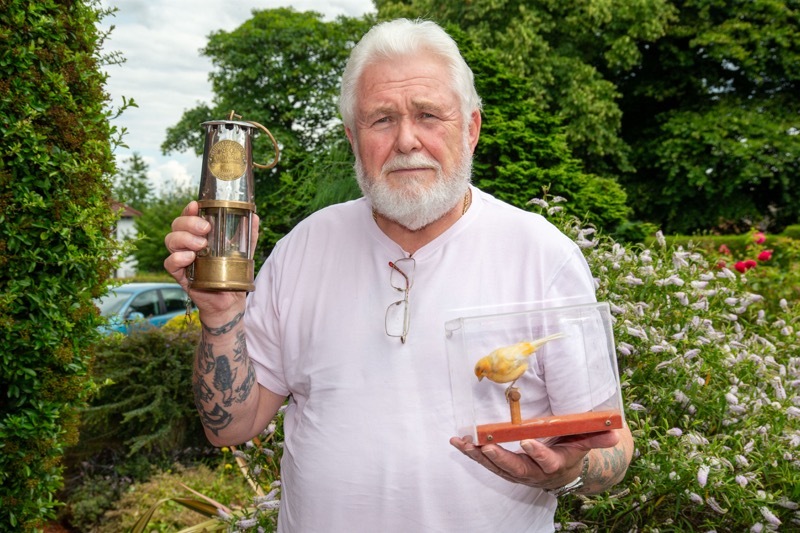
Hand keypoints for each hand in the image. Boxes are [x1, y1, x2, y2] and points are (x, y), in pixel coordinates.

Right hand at [163, 201, 258, 315]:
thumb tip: (255, 216)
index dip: (189, 210)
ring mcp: (182, 258)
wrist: (229, 298)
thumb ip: (248, 234)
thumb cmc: (233, 271)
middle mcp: (187, 244)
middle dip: (189, 223)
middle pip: (176, 225)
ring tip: (201, 245)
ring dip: (185, 239)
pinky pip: (169, 263)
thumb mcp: (243, 250)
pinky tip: (190, 258)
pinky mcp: (180, 275)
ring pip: (171, 241)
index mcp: (198, 234)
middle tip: (206, 229)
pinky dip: (177, 258)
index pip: (188, 216)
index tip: (196, 205)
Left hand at [449, 430, 618, 489]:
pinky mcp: (503, 468)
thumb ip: (595, 438)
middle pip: (515, 468)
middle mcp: (532, 472)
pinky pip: (485, 462)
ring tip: (464, 443)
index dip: (537, 454)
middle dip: (499, 458)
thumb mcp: (583, 445)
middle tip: (486, 446)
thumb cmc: (569, 451)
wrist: (560, 472)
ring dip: (478, 455)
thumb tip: (615, 432)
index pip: (546, 461)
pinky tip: (457, 442)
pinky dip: (471, 453)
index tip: (527, 442)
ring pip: (496, 466)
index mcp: (553, 465)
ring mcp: (516, 472)